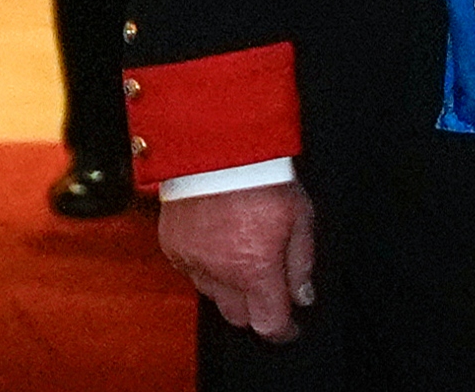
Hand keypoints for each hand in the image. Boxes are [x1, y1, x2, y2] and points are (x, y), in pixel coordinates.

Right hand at [160, 182, 314, 342]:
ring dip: (228, 285)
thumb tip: (302, 295)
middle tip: (265, 284)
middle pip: (238, 317)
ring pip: (212, 294)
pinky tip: (215, 241)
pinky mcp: (172, 245)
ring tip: (238, 253)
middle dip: (255, 308)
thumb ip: (301, 263)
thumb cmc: (261, 175)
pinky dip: (203, 264)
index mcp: (256, 270)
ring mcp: (192, 260)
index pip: (269, 324)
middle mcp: (221, 273)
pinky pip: (189, 270)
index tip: (290, 327)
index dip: (283, 330)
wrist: (216, 145)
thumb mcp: (299, 217)